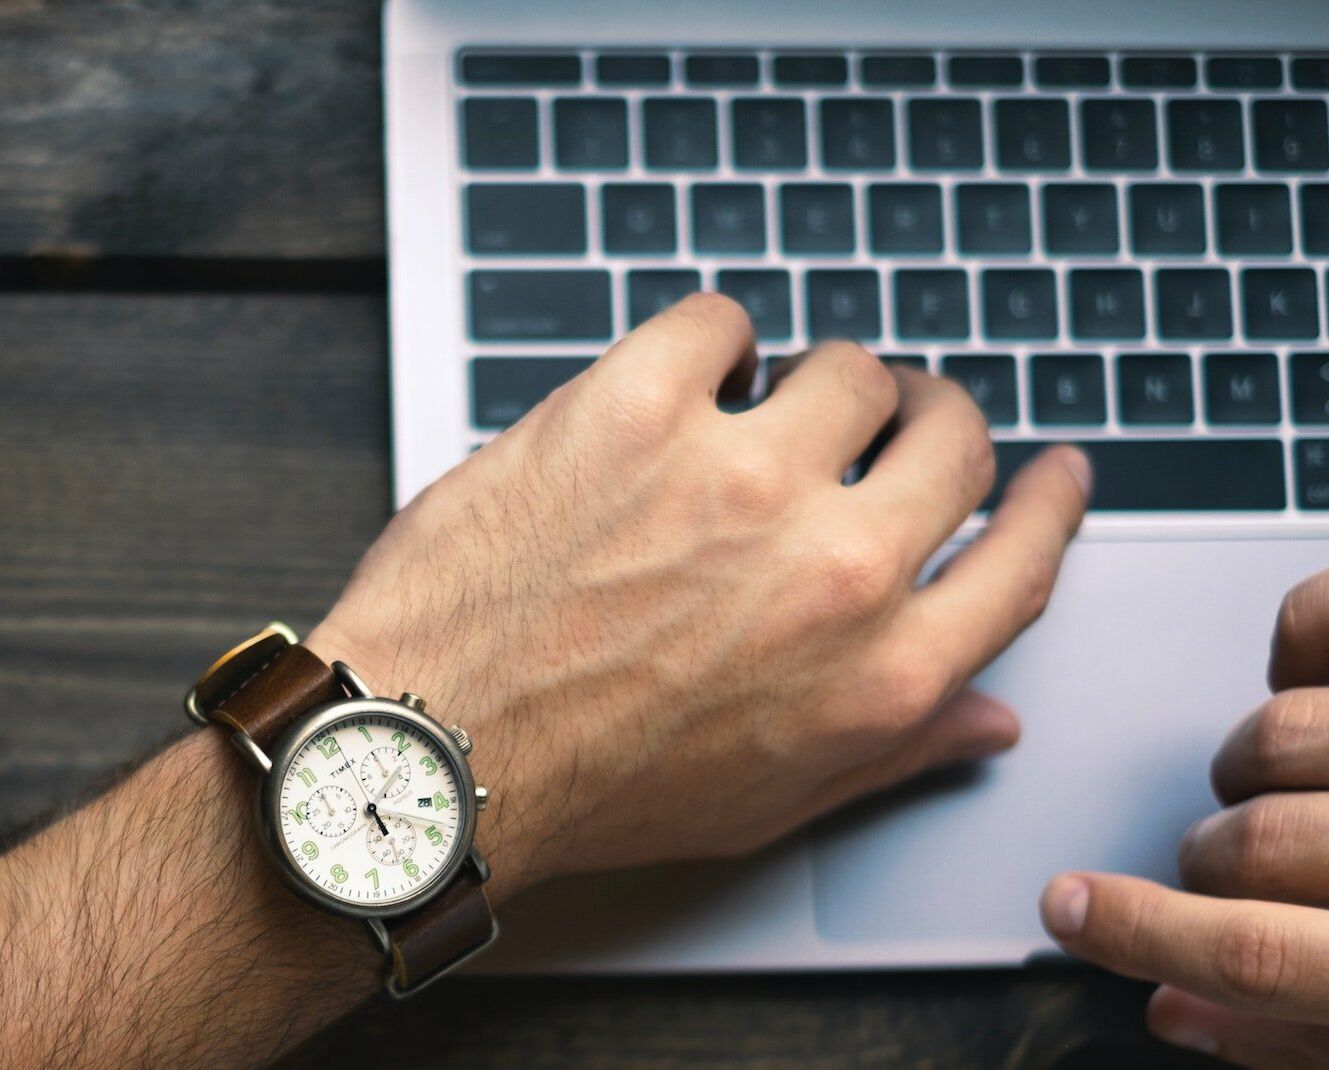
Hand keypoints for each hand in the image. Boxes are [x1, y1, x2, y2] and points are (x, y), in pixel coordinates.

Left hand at [307, 294, 1089, 905]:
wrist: (434, 754)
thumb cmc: (592, 786)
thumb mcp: (772, 799)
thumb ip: (897, 749)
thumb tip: (987, 716)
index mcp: (878, 671)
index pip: (1021, 559)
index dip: (1049, 502)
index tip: (1052, 470)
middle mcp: (832, 568)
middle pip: (952, 437)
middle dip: (933, 418)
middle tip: (893, 418)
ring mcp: (738, 476)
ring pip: (846, 366)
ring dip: (814, 384)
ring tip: (758, 415)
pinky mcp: (637, 408)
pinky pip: (721, 321)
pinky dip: (711, 343)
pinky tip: (682, 384)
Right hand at [1041, 566, 1328, 1067]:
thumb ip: (1292, 1032)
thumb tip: (1171, 1008)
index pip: (1258, 956)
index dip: (1143, 937)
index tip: (1064, 909)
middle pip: (1247, 843)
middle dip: (1212, 859)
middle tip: (1220, 861)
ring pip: (1278, 737)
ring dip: (1256, 762)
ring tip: (1284, 783)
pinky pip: (1320, 620)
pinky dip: (1298, 635)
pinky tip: (1303, 678)